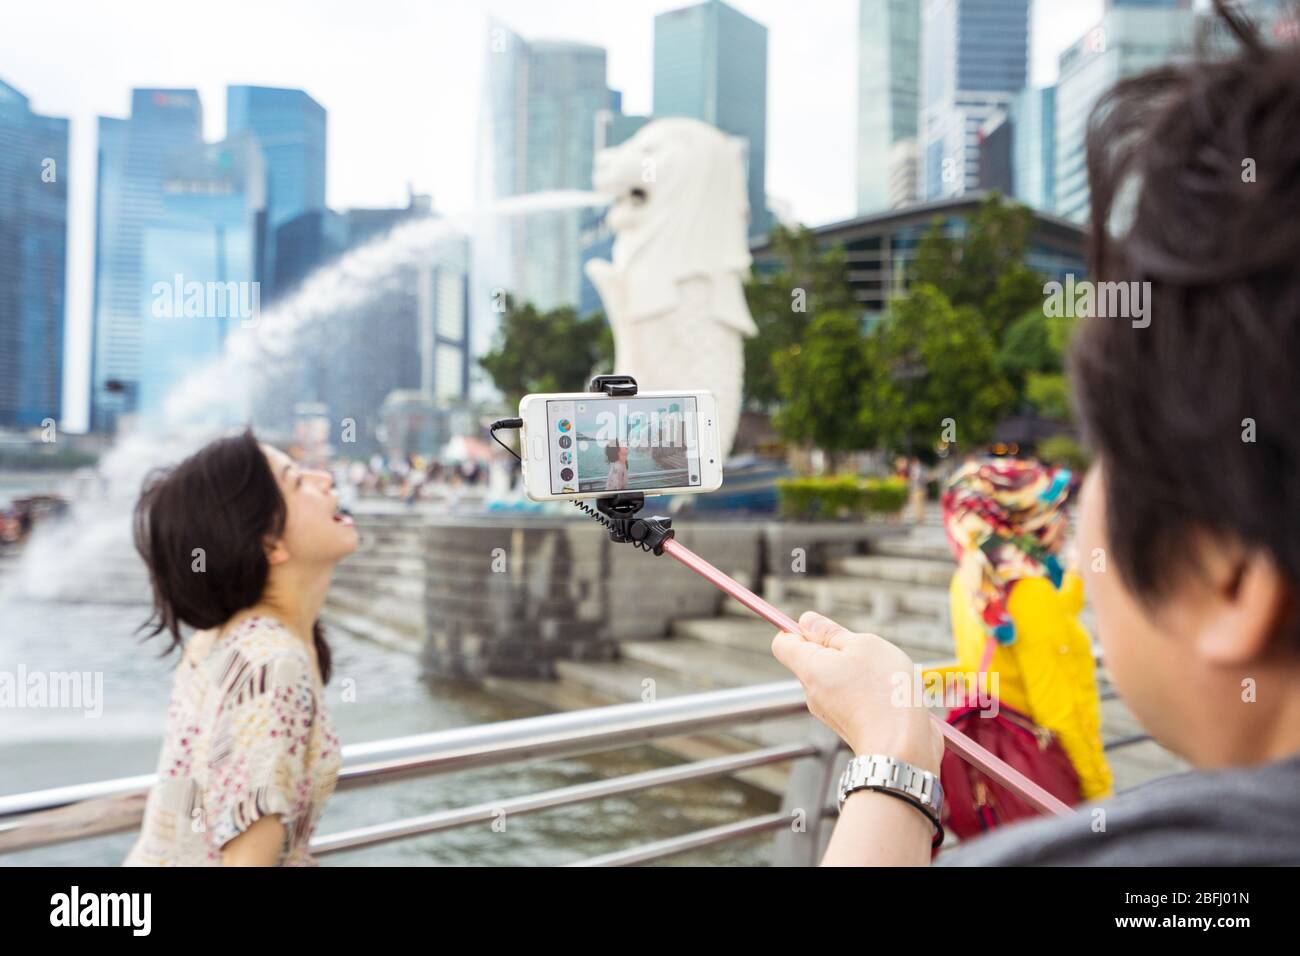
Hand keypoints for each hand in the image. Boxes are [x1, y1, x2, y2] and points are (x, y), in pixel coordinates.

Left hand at [772, 611, 942, 774]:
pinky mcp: (849, 723)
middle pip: (813, 658)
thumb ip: (831, 632)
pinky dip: (868, 690)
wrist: (904, 750)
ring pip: (837, 677)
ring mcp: (830, 711)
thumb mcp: (863, 646)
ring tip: (882, 677)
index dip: (799, 629)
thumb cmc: (886, 695)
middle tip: (864, 655)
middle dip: (838, 649)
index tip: (825, 629)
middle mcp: (813, 692)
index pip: (783, 642)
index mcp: (810, 668)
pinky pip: (852, 696)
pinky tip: (888, 694)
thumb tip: (807, 622)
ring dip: (858, 671)